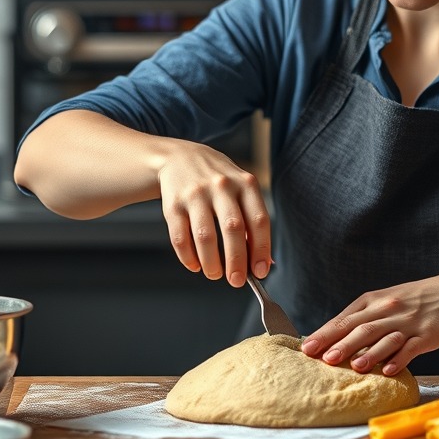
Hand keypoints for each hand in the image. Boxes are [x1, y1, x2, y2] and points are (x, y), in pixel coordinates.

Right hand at [157, 140, 270, 286]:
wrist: (179, 157)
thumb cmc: (218, 180)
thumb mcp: (241, 188)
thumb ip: (253, 221)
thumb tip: (265, 262)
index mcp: (245, 183)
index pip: (259, 220)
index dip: (261, 249)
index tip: (260, 271)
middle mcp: (221, 186)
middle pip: (233, 229)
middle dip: (237, 261)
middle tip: (236, 280)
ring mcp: (195, 194)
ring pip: (205, 236)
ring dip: (212, 263)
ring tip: (215, 273)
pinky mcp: (173, 204)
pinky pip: (180, 237)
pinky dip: (188, 257)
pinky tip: (195, 265)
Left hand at [300, 276, 438, 374]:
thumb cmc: (409, 301)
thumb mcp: (382, 301)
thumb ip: (360, 317)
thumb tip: (331, 337)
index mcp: (372, 302)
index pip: (344, 319)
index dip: (325, 334)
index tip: (307, 348)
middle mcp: (387, 310)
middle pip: (361, 328)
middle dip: (341, 343)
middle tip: (323, 358)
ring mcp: (407, 323)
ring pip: (385, 338)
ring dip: (369, 352)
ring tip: (353, 366)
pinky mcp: (426, 335)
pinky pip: (411, 348)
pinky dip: (399, 359)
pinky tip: (388, 370)